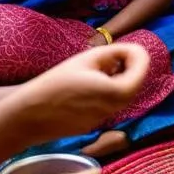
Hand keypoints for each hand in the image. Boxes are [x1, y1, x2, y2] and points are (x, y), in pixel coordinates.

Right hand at [11, 43, 149, 142]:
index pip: (143, 68)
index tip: (119, 48)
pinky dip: (104, 92)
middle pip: (135, 82)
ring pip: (121, 94)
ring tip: (93, 70)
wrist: (30, 114)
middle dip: (127, 66)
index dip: (135, 53)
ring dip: (116, 78)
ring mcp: (106, 119)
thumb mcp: (87, 58)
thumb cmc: (56, 82)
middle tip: (108, 55)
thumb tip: (130, 53)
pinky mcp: (94, 124)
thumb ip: (115, 53)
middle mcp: (117, 108)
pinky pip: (107, 104)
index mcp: (118, 91)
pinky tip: (84, 87)